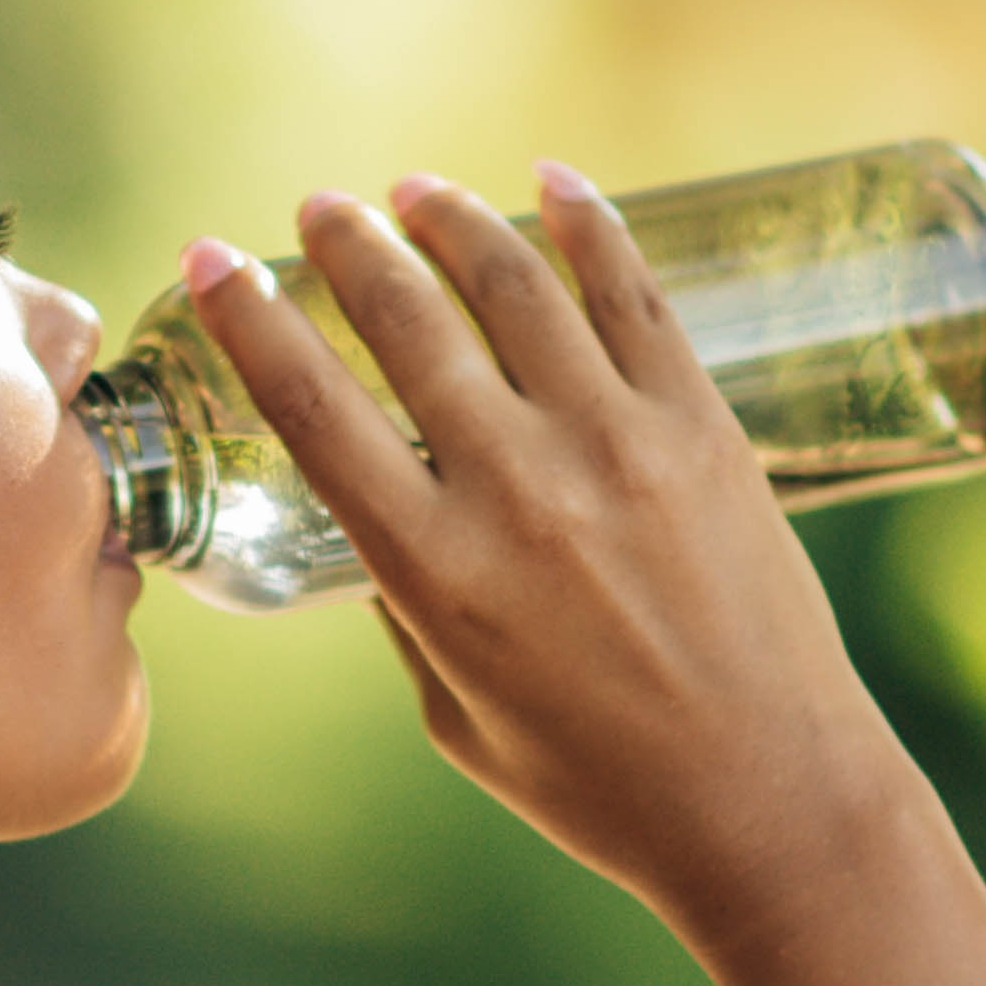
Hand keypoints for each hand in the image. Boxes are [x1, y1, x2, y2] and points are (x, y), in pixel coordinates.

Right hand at [178, 166, 930, 938]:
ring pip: (517, 287)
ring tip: (418, 191)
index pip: (312, 409)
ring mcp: (617, 449)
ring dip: (454, 219)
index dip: (250, 319)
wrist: (772, 802)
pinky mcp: (703, 430)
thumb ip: (408, 610)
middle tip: (320, 208)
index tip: (213, 258)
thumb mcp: (454, 716)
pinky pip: (636, 297)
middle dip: (348, 245)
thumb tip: (386, 515)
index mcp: (434, 573)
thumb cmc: (600, 786)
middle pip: (407, 323)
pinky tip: (553, 184)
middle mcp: (517, 492)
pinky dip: (589, 225)